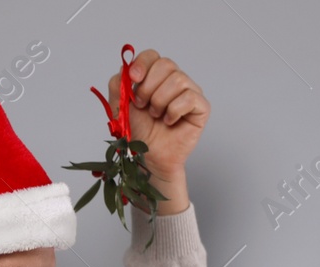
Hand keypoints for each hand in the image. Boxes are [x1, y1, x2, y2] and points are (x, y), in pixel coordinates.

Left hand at [106, 49, 208, 211]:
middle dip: (148, 87)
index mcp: (155, 77)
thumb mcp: (120, 108)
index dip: (142, 64)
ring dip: (160, 101)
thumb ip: (118, 86)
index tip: (133, 79)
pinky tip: (169, 122)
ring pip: (178, 79)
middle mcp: (174, 81)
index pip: (152, 55)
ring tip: (156, 116)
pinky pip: (190, 97)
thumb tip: (124, 69)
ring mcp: (189, 92)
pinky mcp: (201, 108)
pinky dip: (174, 110)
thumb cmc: (138, 133)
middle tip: (142, 106)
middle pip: (166, 64)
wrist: (148, 158)